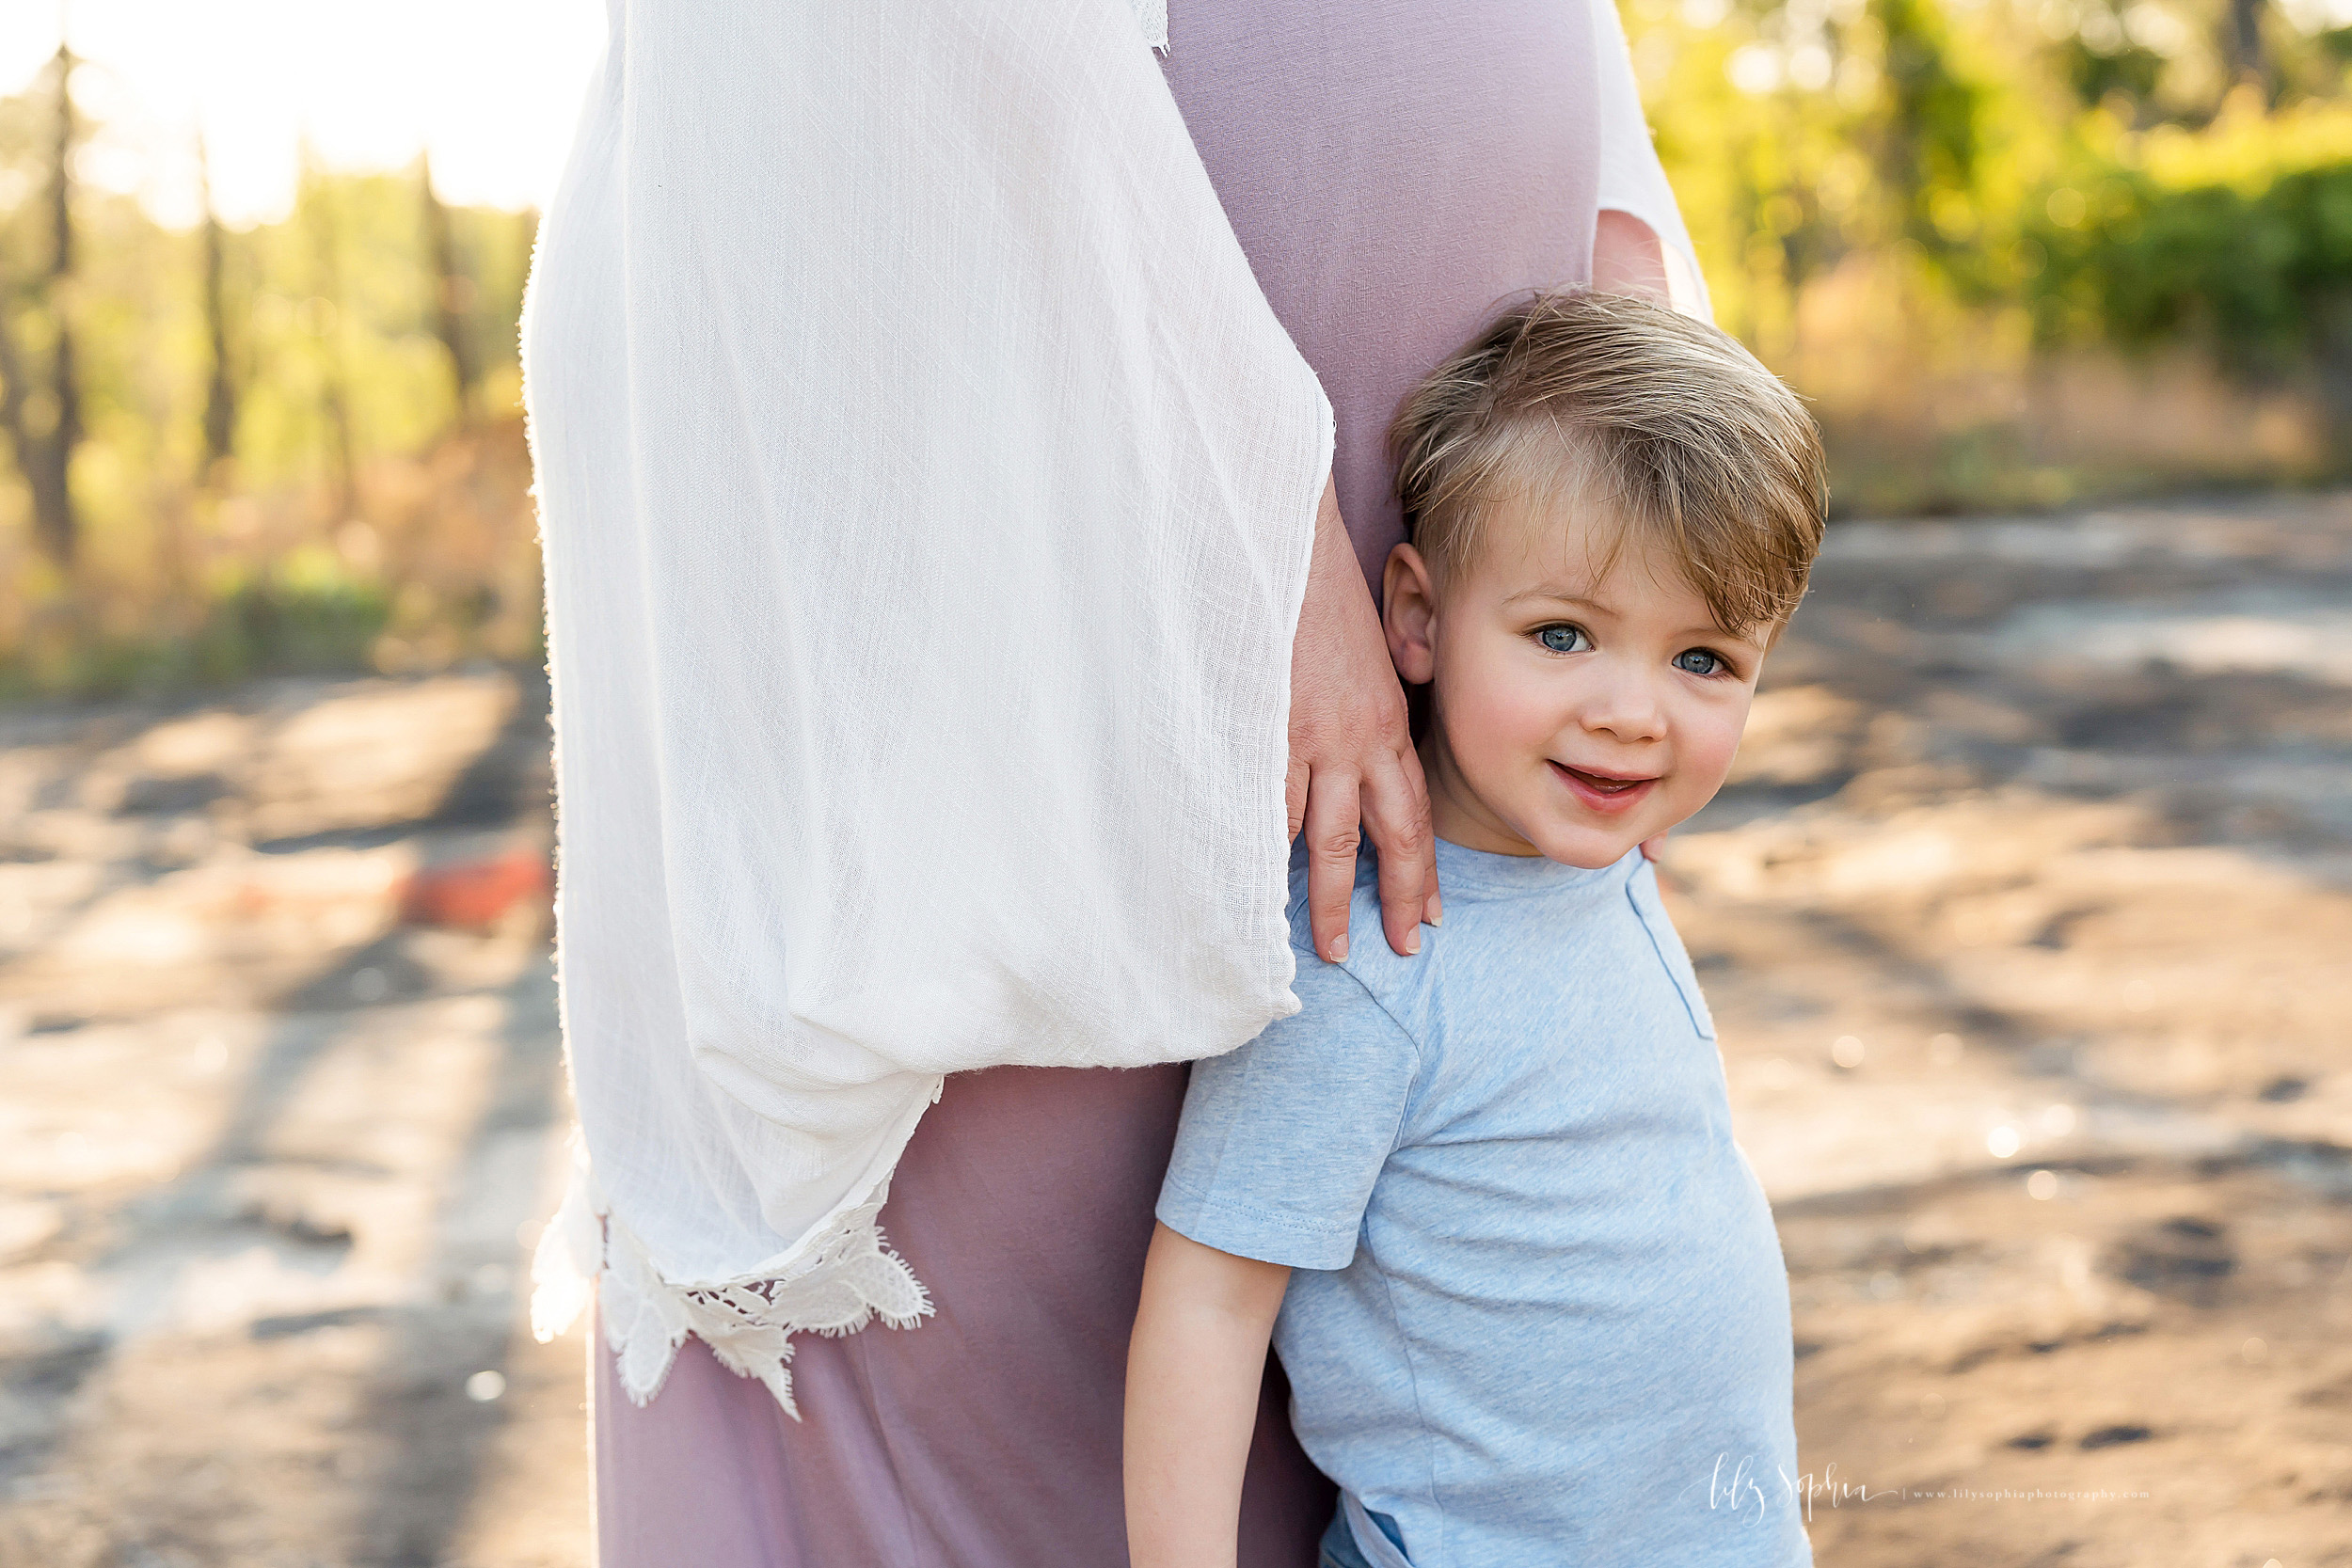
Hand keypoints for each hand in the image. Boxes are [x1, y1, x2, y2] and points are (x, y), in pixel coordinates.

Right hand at [1287, 477, 1437, 961]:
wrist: (1290, 547)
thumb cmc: (1320, 595)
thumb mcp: (1367, 652)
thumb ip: (1370, 702)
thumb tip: (1367, 731)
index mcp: (1386, 723)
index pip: (1414, 813)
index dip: (1422, 871)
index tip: (1429, 916)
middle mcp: (1359, 740)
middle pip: (1380, 839)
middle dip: (1390, 901)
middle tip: (1391, 952)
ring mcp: (1312, 739)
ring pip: (1322, 838)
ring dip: (1322, 897)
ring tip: (1320, 945)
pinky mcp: (1267, 730)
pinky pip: (1267, 806)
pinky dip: (1263, 850)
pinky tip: (1258, 887)